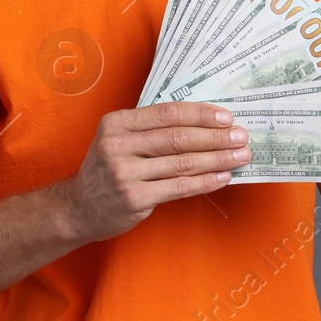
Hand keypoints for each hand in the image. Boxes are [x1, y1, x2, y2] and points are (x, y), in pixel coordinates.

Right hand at [63, 102, 251, 241]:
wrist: (79, 207)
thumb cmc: (108, 169)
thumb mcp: (119, 139)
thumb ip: (152, 129)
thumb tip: (205, 124)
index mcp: (117, 122)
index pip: (168, 113)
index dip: (201, 114)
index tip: (226, 117)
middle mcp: (118, 145)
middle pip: (178, 137)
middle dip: (215, 136)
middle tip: (241, 136)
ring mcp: (124, 172)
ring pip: (182, 162)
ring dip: (217, 159)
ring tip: (240, 156)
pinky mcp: (134, 198)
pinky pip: (179, 187)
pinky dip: (205, 181)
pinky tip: (223, 177)